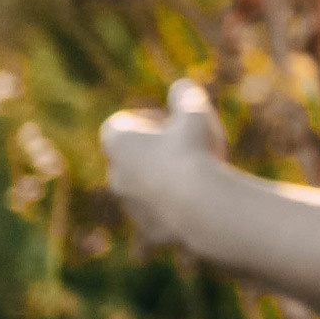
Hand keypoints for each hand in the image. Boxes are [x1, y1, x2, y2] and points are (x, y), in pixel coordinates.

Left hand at [100, 79, 228, 255]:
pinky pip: (161, 215)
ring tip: (200, 175)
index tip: (172, 122)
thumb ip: (185, 95)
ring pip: (145, 187)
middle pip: (132, 157)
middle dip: (157, 151)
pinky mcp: (148, 230)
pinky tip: (202, 201)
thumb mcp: (195, 112)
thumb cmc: (195, 152)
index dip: (146, 119)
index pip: (120, 124)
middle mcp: (115, 175)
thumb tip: (181, 88)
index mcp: (118, 143)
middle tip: (188, 147)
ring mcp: (130, 206)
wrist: (204, 206)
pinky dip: (176, 208)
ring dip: (165, 179)